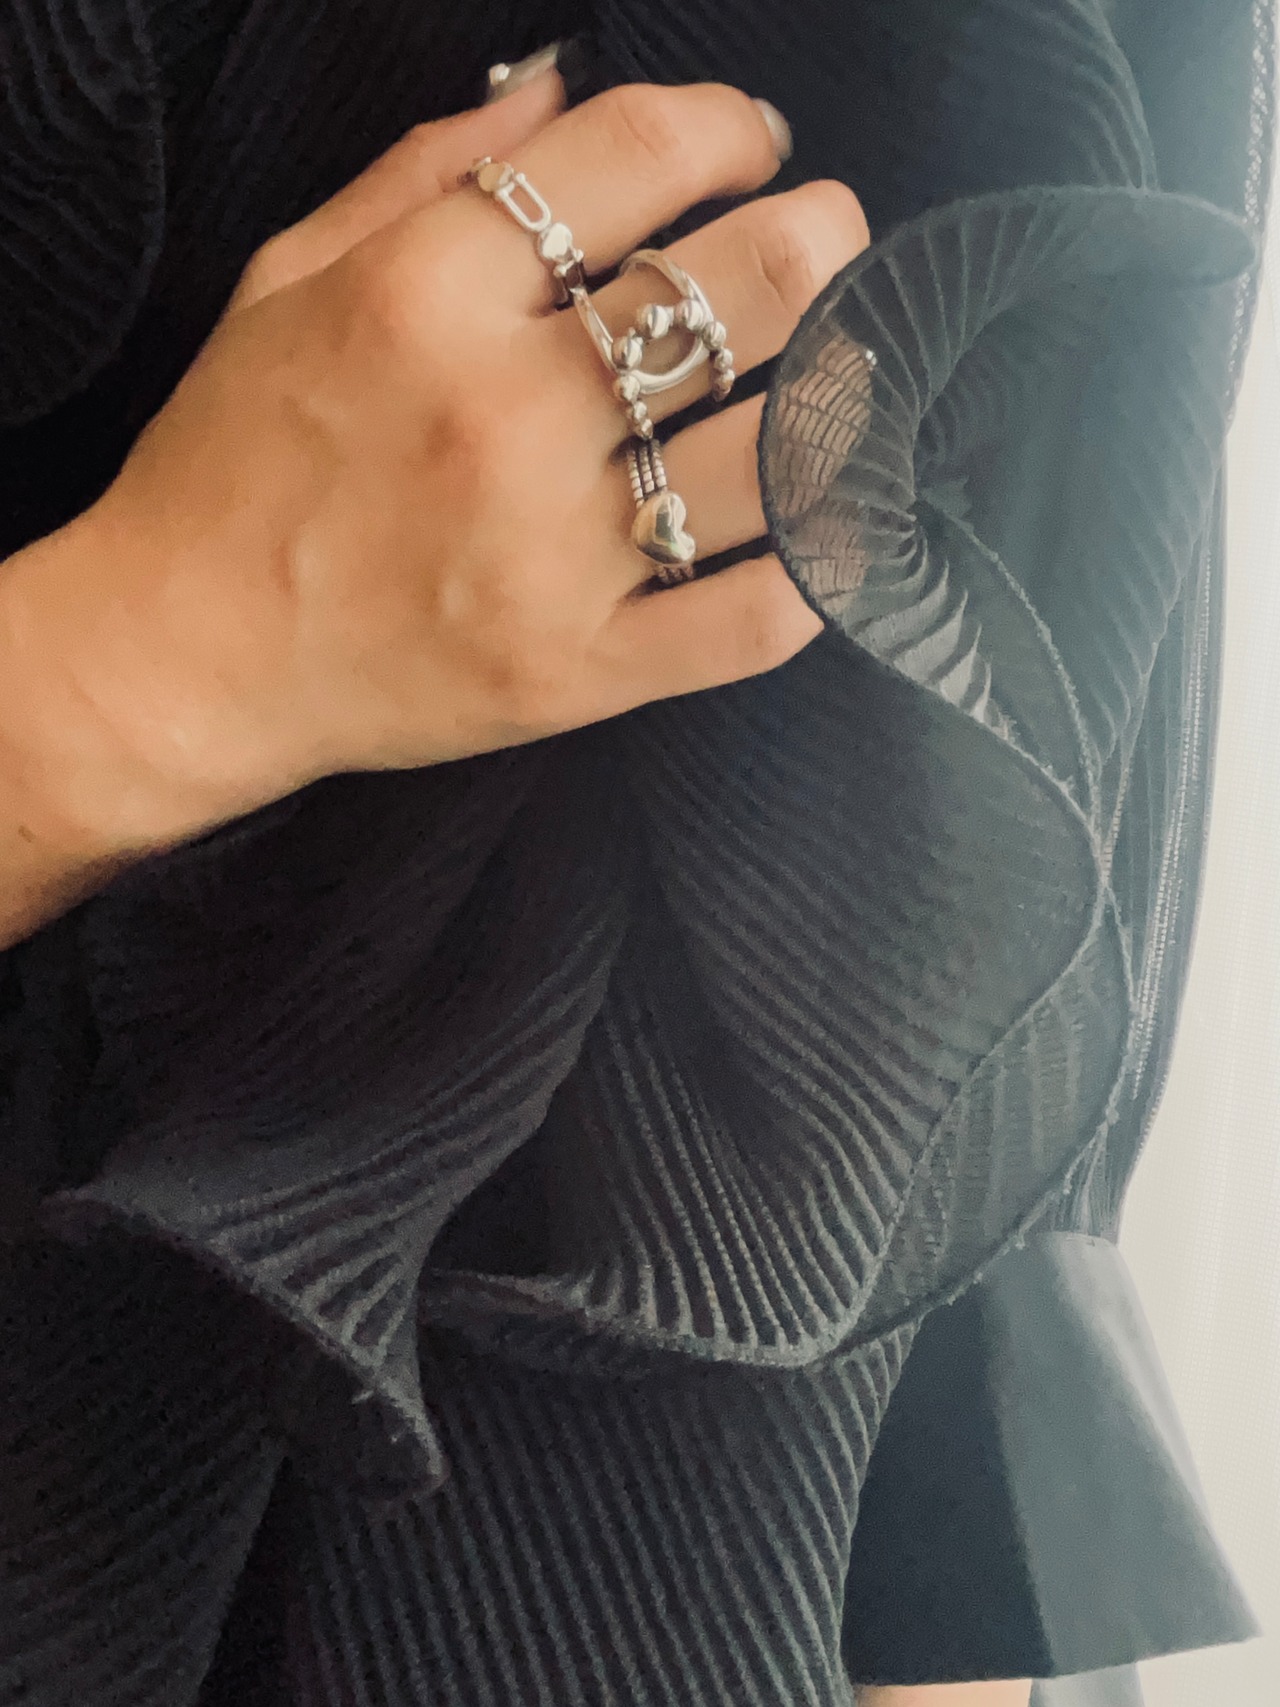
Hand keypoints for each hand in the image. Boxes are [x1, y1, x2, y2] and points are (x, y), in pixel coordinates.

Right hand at [2, 73, 868, 862]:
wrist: (190, 655)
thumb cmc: (236, 462)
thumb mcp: (292, 280)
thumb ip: (425, 174)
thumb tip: (562, 88)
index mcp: (428, 293)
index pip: (639, 157)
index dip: (732, 127)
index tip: (755, 144)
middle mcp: (505, 415)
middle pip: (746, 290)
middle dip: (824, 240)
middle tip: (829, 243)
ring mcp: (554, 556)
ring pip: (777, 452)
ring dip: (842, 394)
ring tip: (839, 373)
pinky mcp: (582, 671)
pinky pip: (755, 619)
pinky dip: (819, 568)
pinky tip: (823, 522)